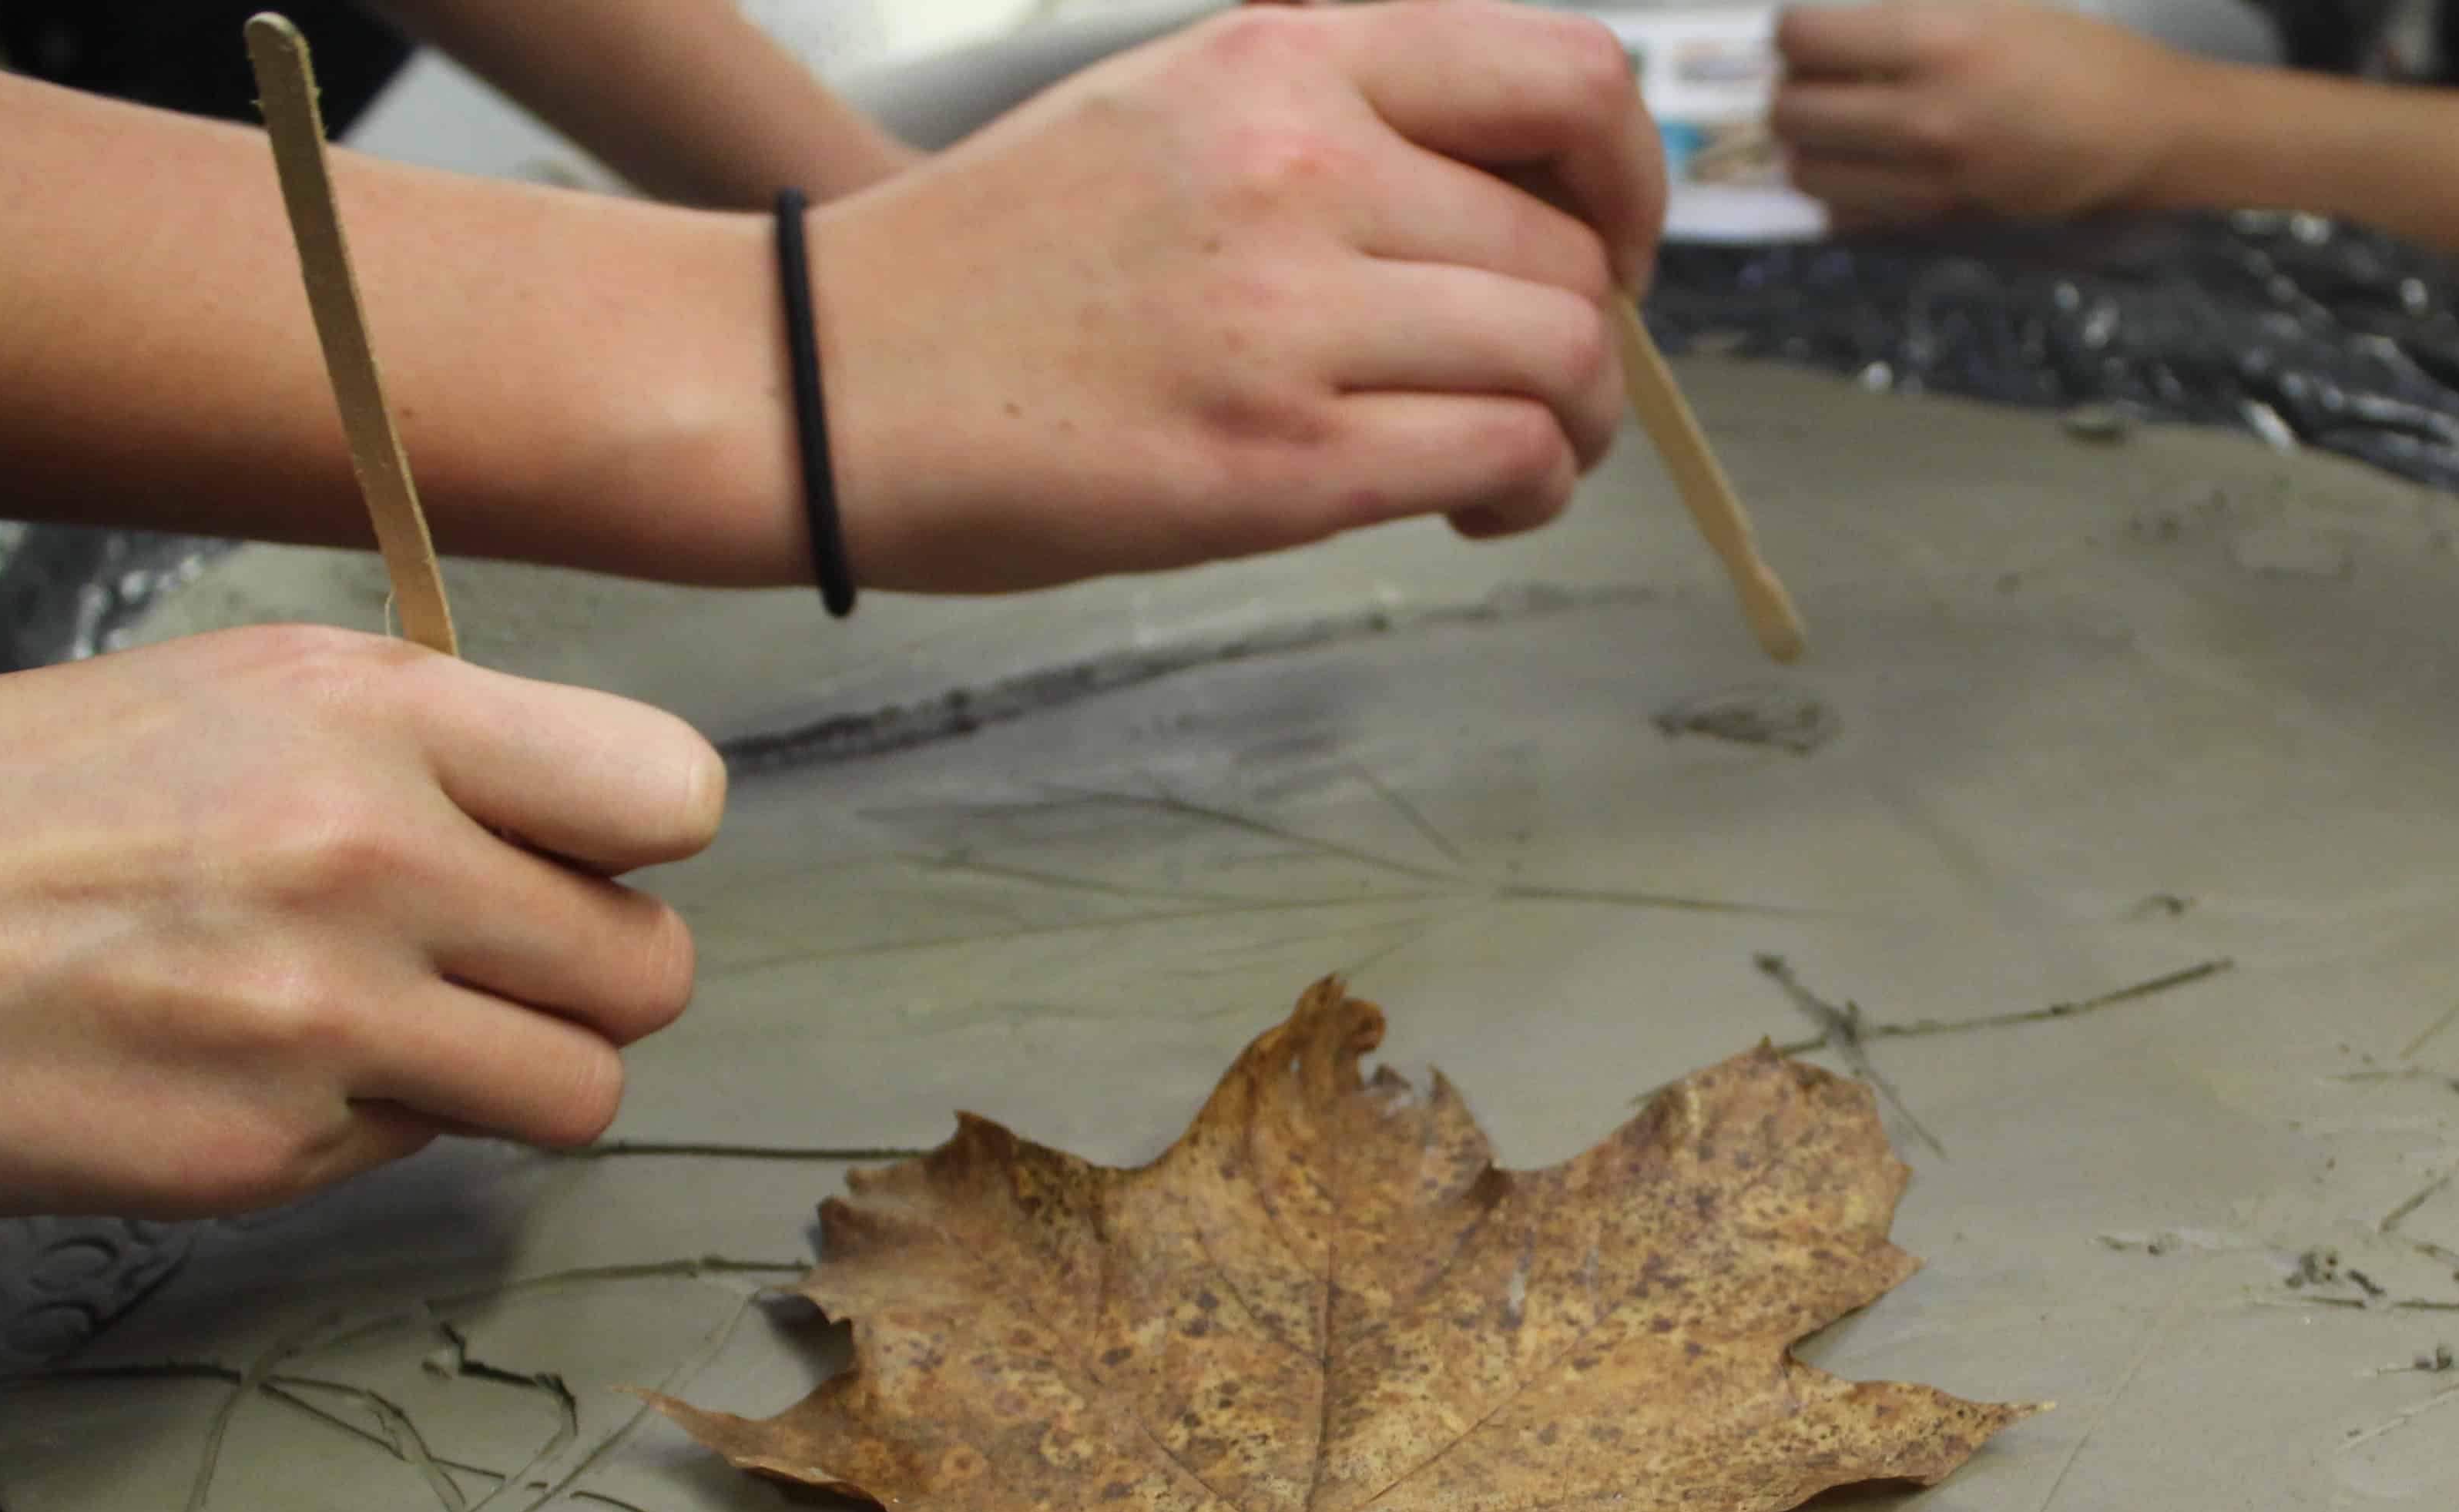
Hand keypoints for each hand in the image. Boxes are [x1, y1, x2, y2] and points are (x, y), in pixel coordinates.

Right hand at [0, 627, 714, 1219]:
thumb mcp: (225, 693)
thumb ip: (414, 752)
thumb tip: (559, 821)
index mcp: (368, 713)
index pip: (668, 793)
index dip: (634, 843)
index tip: (576, 856)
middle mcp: (366, 855)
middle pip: (651, 968)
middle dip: (584, 982)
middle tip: (482, 969)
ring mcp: (317, 1016)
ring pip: (580, 1091)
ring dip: (510, 1077)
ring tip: (386, 1031)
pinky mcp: (259, 1150)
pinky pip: (423, 1155)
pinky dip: (367, 1129)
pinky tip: (247, 1072)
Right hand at [809, 2, 1661, 588]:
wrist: (827, 378)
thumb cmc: (1002, 268)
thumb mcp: (1175, 112)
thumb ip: (1339, 127)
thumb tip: (1521, 202)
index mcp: (1285, 57)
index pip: (1564, 74)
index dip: (1631, 175)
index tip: (1609, 244)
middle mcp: (1302, 162)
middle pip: (1574, 249)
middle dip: (1592, 335)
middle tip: (1536, 392)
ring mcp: (1291, 314)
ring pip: (1565, 357)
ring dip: (1573, 427)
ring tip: (1502, 458)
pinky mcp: (1281, 459)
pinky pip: (1507, 458)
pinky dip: (1527, 491)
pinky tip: (1471, 506)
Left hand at [1775, 0, 2219, 231]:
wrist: (2132, 130)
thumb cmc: (2066, 50)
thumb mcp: (1989, 1)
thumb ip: (1904, 9)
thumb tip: (1832, 25)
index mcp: (1935, 42)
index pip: (1804, 39)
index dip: (1792, 31)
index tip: (1810, 30)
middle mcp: (1920, 117)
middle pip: (1791, 113)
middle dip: (1790, 88)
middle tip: (1815, 77)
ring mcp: (1926, 178)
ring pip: (1807, 172)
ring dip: (1806, 143)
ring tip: (1834, 120)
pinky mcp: (1935, 220)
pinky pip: (1845, 214)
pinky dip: (1838, 187)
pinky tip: (1862, 161)